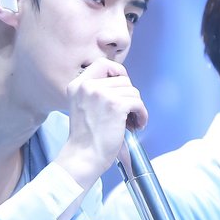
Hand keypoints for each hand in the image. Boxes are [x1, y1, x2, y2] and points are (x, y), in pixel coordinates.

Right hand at [55, 58, 147, 188]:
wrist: (83, 156)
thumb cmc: (85, 137)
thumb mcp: (82, 105)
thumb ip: (96, 91)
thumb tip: (123, 83)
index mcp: (77, 85)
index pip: (102, 63)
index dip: (117, 72)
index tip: (122, 87)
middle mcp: (87, 86)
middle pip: (122, 79)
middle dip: (128, 96)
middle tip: (126, 113)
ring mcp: (101, 94)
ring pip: (132, 91)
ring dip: (136, 107)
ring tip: (130, 122)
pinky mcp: (115, 105)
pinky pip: (138, 102)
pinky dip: (142, 115)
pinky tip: (136, 124)